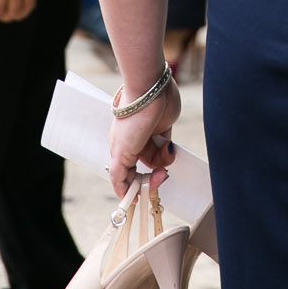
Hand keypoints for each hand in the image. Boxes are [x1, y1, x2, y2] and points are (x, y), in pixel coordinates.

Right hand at [107, 79, 180, 198]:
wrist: (150, 91)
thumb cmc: (132, 120)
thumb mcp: (120, 152)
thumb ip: (118, 175)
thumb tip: (121, 192)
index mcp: (119, 152)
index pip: (125, 178)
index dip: (133, 189)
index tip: (140, 197)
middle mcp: (133, 147)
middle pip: (143, 172)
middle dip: (152, 178)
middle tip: (161, 177)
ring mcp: (148, 139)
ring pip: (156, 162)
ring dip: (162, 161)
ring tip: (165, 149)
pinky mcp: (162, 131)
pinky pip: (166, 150)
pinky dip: (169, 151)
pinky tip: (168, 143)